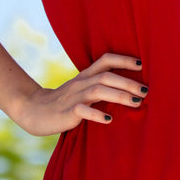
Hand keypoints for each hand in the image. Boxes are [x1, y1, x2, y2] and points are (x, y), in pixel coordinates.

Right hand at [13, 53, 147, 135]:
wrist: (33, 110)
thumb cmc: (63, 102)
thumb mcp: (81, 90)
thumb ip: (100, 87)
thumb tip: (129, 91)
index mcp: (85, 76)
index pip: (105, 60)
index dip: (123, 59)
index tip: (141, 64)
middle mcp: (81, 83)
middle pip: (107, 76)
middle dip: (128, 82)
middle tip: (146, 90)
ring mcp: (73, 97)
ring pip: (98, 91)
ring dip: (119, 95)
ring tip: (136, 102)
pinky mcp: (66, 112)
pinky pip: (82, 111)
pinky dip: (96, 114)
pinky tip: (109, 120)